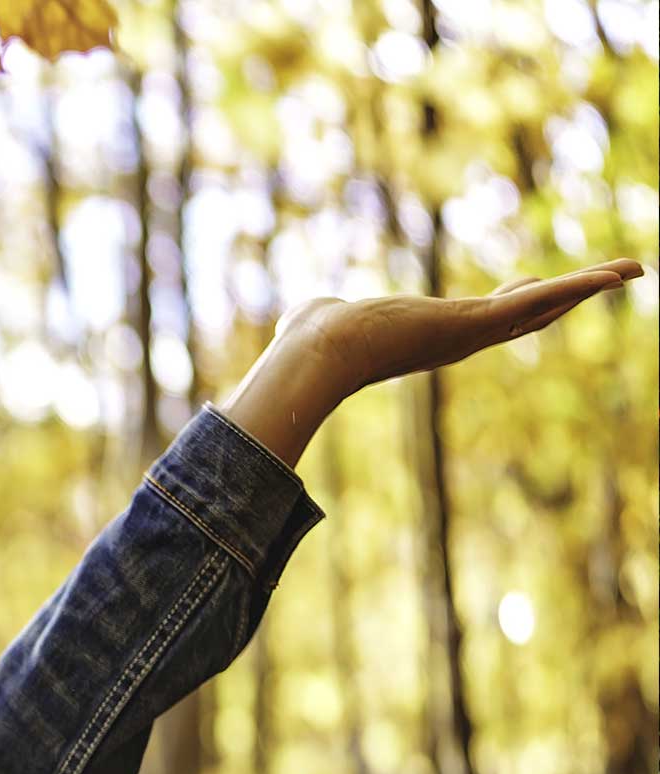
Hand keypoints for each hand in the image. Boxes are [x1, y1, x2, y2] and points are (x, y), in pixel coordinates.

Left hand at [290, 258, 643, 390]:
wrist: (315, 354)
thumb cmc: (309, 343)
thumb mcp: (322, 318)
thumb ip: (319, 315)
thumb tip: (296, 318)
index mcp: (431, 337)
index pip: (485, 317)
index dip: (514, 300)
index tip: (534, 280)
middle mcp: (459, 340)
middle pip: (526, 316)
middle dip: (565, 296)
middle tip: (605, 278)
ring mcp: (471, 334)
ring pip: (542, 307)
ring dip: (588, 287)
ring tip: (631, 270)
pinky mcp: (475, 323)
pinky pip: (539, 301)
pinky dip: (580, 287)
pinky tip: (618, 274)